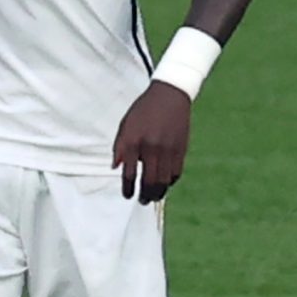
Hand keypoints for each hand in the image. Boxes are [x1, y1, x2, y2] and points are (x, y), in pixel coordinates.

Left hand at [112, 81, 191, 202]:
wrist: (169, 95)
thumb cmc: (143, 110)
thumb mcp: (126, 124)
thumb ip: (120, 147)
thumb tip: (115, 168)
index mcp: (134, 141)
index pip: (130, 173)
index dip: (128, 188)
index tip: (127, 196)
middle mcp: (151, 147)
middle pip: (149, 181)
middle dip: (144, 195)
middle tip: (142, 201)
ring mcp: (168, 149)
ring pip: (164, 180)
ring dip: (158, 193)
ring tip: (153, 197)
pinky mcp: (181, 149)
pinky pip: (176, 172)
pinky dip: (170, 181)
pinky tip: (165, 183)